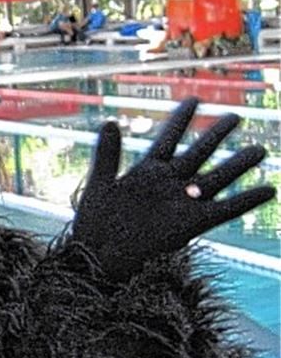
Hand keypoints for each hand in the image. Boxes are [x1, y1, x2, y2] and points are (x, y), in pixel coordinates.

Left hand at [71, 98, 275, 279]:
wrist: (98, 259)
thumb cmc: (94, 225)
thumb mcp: (99, 185)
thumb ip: (107, 155)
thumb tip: (109, 122)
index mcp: (147, 172)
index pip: (168, 139)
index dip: (181, 119)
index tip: (195, 99)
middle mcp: (169, 184)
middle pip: (198, 153)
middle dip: (216, 135)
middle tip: (236, 116)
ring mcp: (182, 202)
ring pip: (216, 177)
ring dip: (238, 164)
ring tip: (260, 150)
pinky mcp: (192, 223)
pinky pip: (226, 209)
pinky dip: (247, 200)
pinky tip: (269, 190)